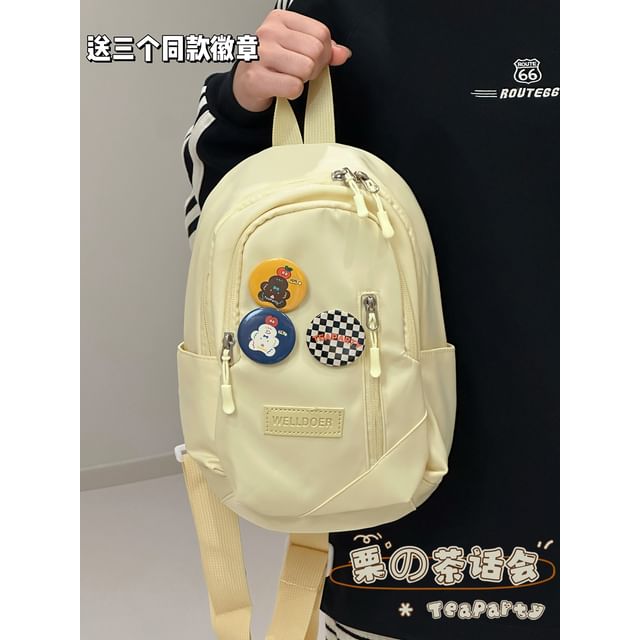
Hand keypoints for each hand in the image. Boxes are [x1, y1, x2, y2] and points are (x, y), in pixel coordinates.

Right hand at [233, 9, 351, 111]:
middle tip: (299, 73)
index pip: (321, 33)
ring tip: (288, 79)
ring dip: (302, 81)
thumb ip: (323, 49)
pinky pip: (293, 87)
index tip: (311, 61)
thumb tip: (343, 54)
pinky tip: (281, 88)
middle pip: (316, 51)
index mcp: (279, 19)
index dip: (324, 53)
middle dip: (313, 68)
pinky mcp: (256, 78)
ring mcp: (259, 55)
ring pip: (306, 69)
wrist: (244, 86)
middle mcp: (267, 33)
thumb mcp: (296, 49)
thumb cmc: (270, 66)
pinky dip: (292, 93)